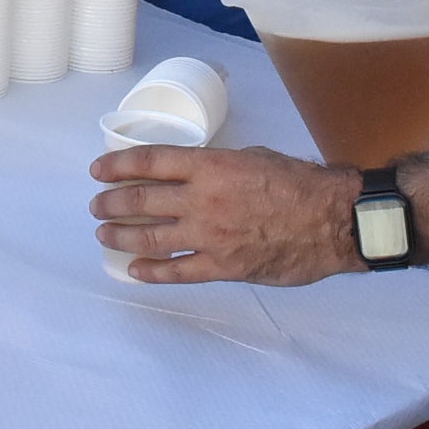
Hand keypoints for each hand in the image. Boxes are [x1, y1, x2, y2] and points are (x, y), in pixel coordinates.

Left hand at [89, 144, 365, 285]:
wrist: (331, 220)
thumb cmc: (299, 183)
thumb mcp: (253, 157)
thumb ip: (218, 166)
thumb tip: (193, 173)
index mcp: (210, 167)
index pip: (150, 161)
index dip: (118, 165)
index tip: (98, 170)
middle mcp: (202, 200)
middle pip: (141, 200)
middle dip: (111, 202)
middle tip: (96, 205)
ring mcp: (210, 236)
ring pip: (150, 237)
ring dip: (120, 235)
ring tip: (104, 234)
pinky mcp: (222, 267)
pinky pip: (177, 271)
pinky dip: (151, 271)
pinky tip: (135, 268)